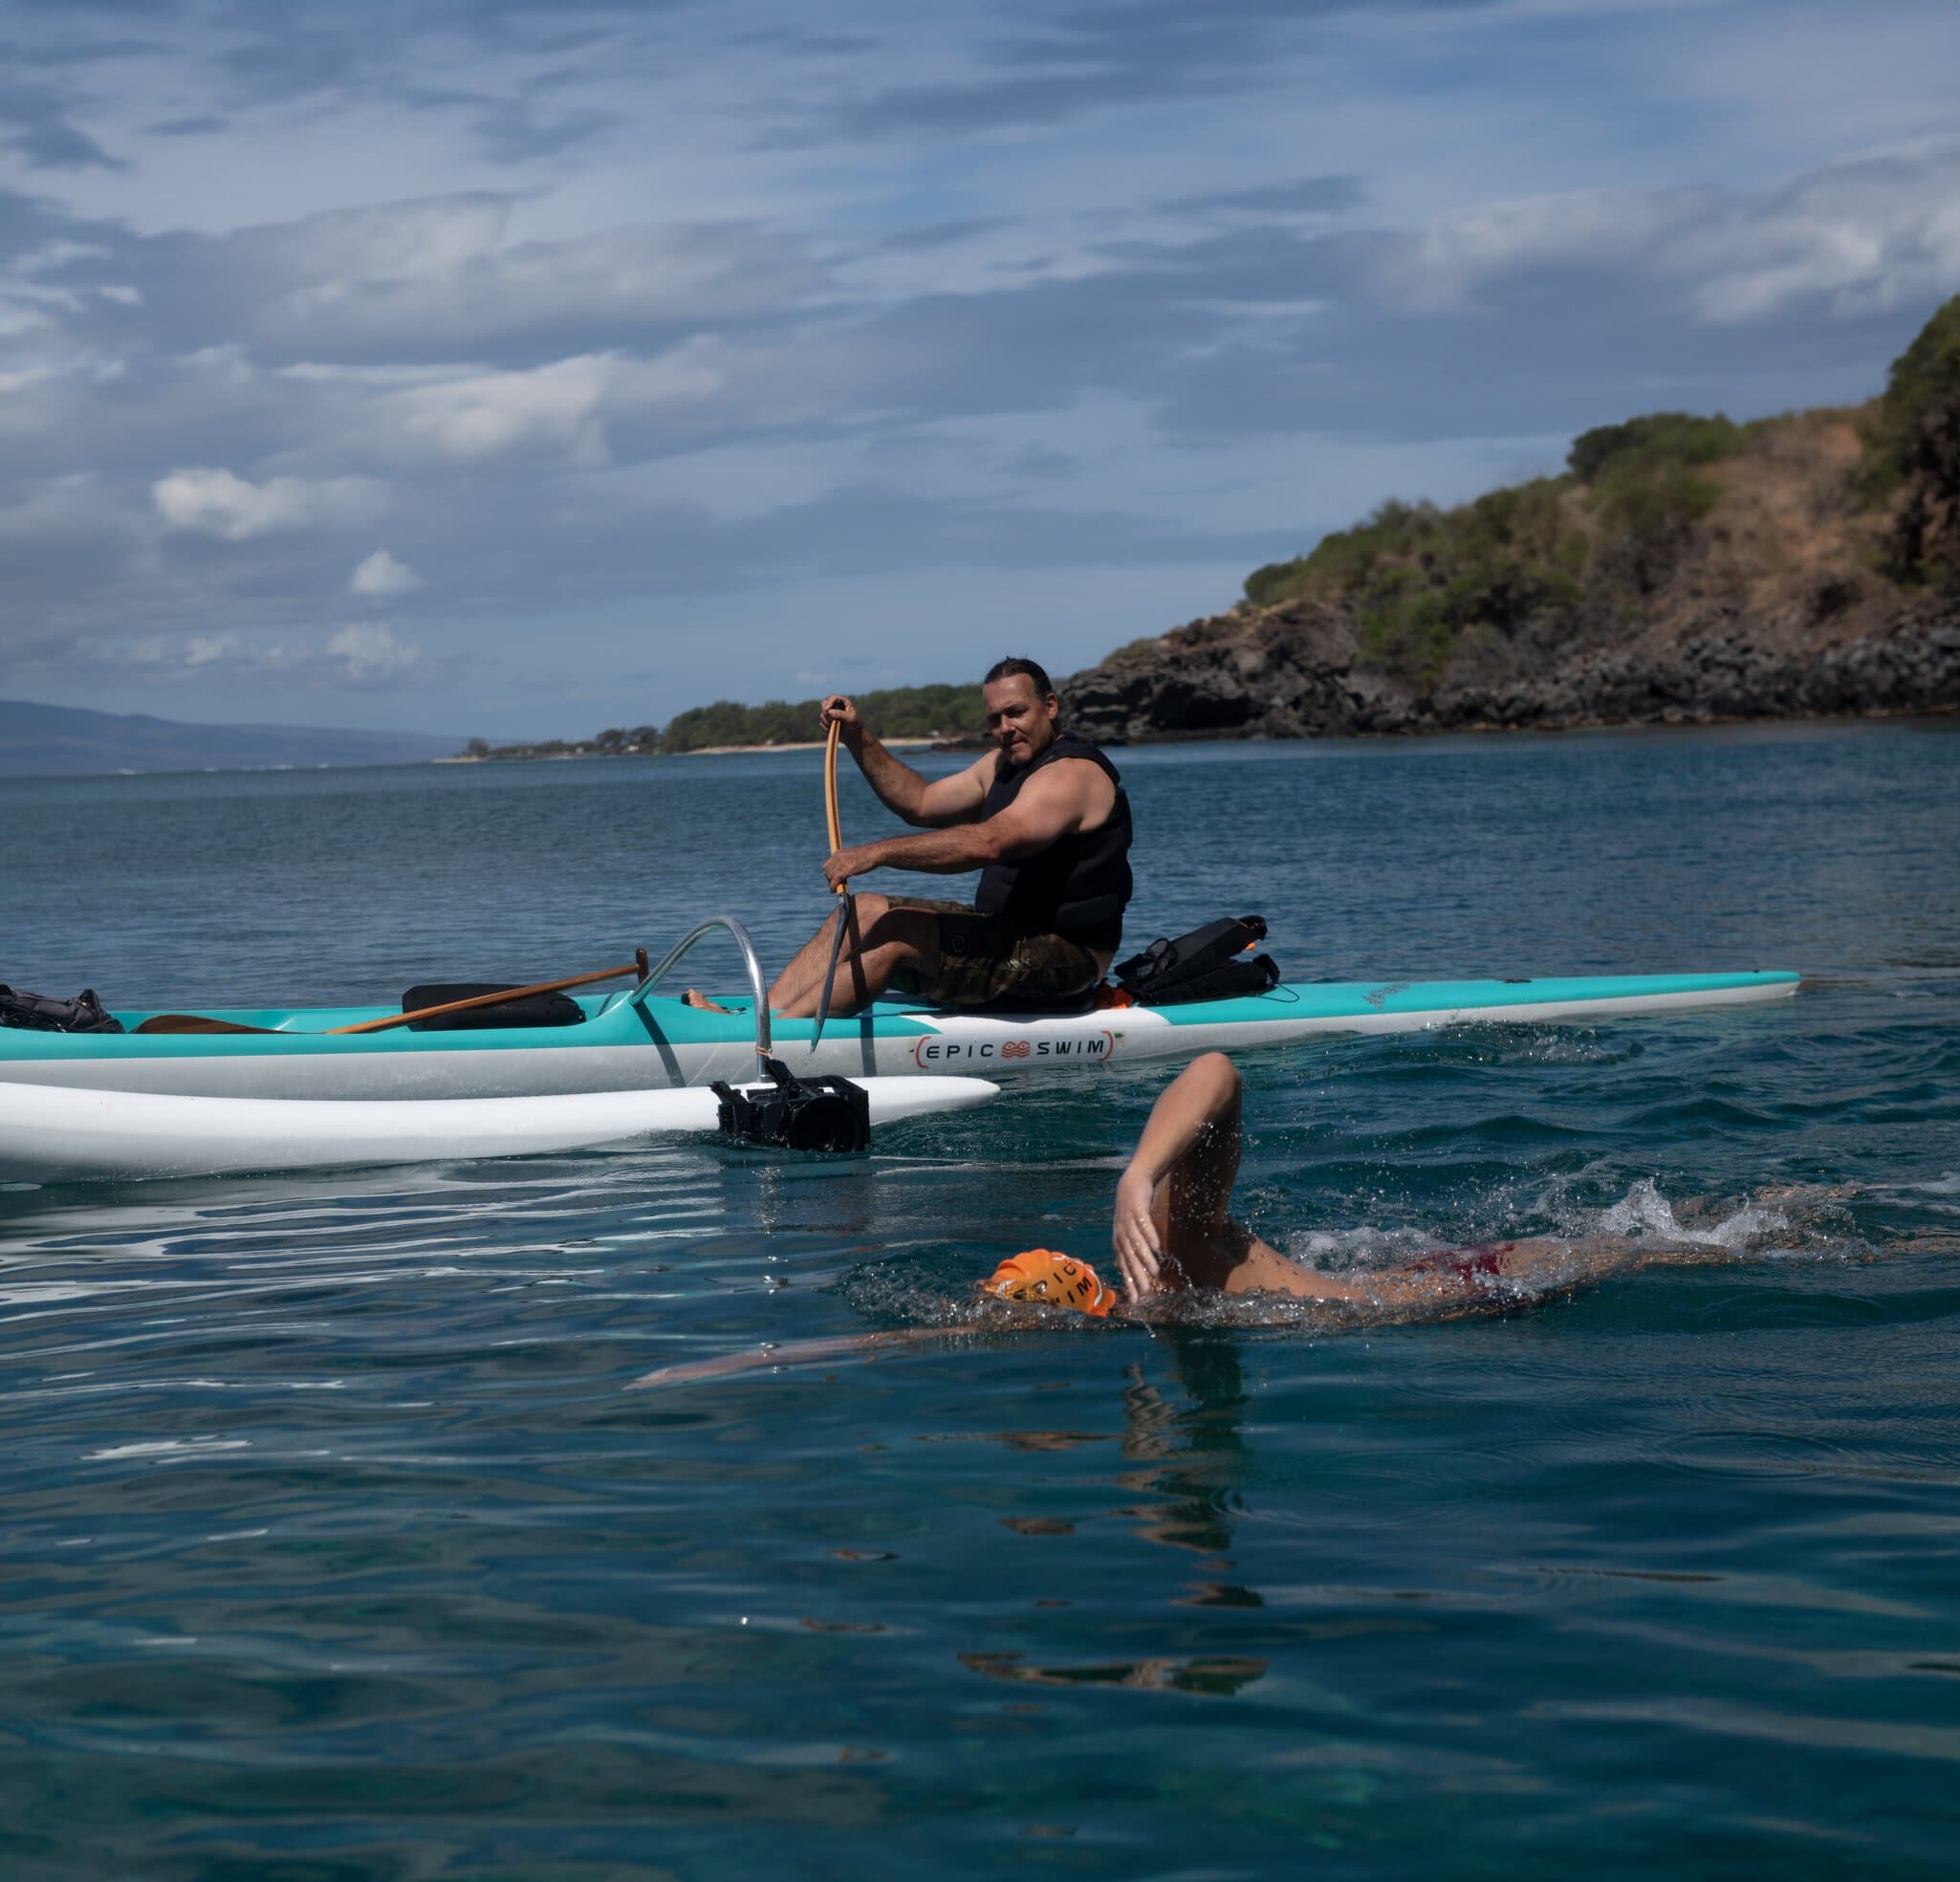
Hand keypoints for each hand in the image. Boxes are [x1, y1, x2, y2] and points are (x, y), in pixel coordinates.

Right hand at [820, 695, 860, 737]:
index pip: (832, 698)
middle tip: (831, 719)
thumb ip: (840, 714)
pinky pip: (821, 724)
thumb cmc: (855, 725)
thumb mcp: (850, 718)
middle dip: (826, 712)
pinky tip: (834, 730)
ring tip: (836, 727)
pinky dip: (826, 728)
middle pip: (824, 704)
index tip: (827, 709)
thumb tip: (828, 711)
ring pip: (822, 715)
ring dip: (827, 722)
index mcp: (843, 702)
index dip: (829, 702)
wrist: (854, 736)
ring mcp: (830, 715)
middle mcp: (835, 707)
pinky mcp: (827, 723)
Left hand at [823, 846, 872, 888]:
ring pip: (830, 876)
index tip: (831, 878)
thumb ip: (845, 861)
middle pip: (826, 871)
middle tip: (834, 884)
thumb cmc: (866, 855)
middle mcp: (837, 857)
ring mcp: (840, 864)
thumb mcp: (851, 856)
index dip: (828, 872)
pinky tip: (833, 891)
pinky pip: (834, 881)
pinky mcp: (845, 870)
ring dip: (831, 883)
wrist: (873, 854)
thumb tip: (843, 869)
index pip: (827, 864)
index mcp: (838, 853)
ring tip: (835, 888)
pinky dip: (833, 887)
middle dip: (829, 878)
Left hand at [1112, 1163, 1163, 1299]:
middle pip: (1129, 1258)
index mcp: (1119, 1242)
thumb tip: (1137, 1270)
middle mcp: (1121, 1234)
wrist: (1131, 1183)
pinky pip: (1144, 1225)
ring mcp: (1128, 1222)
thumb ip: (1131, 1250)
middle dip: (1137, 1275)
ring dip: (1145, 1258)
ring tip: (1155, 1272)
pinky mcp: (1137, 1210)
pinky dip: (1149, 1236)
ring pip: (1136, 1244)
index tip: (1135, 1299)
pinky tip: (1156, 1247)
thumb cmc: (1131, 1213)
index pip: (1123, 1266)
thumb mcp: (1127, 1232)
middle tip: (1146, 1291)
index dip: (1129, 1282)